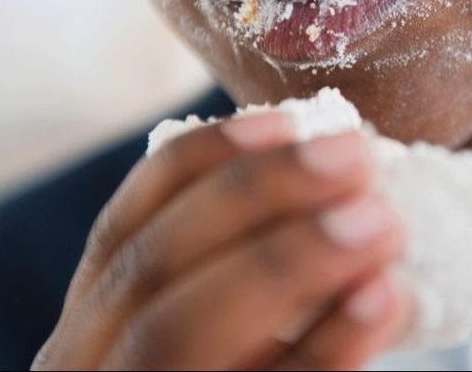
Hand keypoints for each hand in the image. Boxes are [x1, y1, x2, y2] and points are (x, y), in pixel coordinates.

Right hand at [32, 111, 409, 369]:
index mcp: (90, 337)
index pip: (123, 232)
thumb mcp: (211, 343)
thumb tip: (341, 189)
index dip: (200, 168)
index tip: (287, 122)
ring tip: (381, 221)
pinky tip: (381, 303)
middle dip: (255, 204)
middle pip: (151, 276)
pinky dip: (320, 350)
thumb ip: (236, 285)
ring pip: (179, 334)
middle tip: (357, 161)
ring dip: (285, 263)